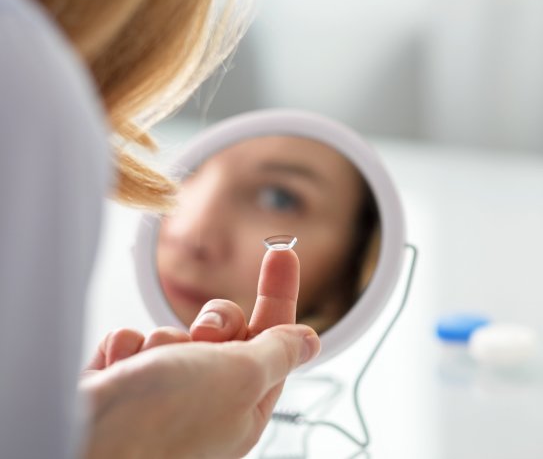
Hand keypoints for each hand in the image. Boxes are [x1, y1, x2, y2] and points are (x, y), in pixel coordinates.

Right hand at [81, 249, 319, 458]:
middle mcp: (205, 402)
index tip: (283, 252)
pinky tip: (117, 372)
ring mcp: (161, 393)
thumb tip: (309, 342)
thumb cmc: (164, 419)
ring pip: (176, 331)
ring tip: (147, 369)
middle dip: (213, 322)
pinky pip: (135, 340)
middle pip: (225, 329)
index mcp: (243, 408)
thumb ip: (276, 352)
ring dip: (162, 341)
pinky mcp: (124, 382)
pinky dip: (126, 348)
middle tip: (202, 338)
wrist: (81, 441)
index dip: (279, 294)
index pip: (274, 340)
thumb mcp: (239, 376)